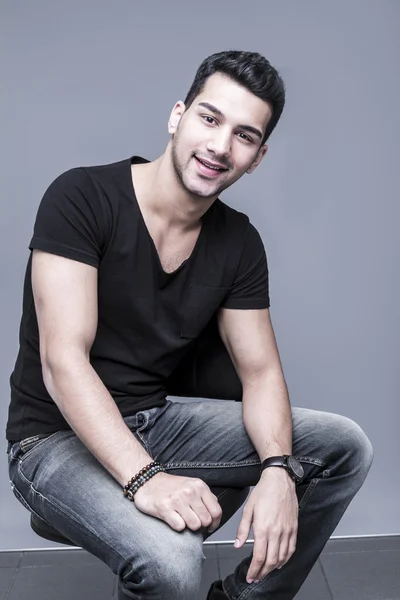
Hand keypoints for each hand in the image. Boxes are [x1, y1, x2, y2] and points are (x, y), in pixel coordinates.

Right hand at [133, 472, 221, 533]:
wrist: (147, 481)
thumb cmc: (170, 486)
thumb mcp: (192, 485)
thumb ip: (205, 497)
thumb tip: (215, 514)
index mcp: (199, 486)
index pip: (216, 511)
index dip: (215, 523)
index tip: (209, 527)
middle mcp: (190, 491)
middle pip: (206, 520)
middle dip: (201, 526)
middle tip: (193, 523)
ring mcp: (177, 500)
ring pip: (194, 525)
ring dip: (189, 527)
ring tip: (182, 519)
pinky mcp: (165, 508)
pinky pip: (180, 527)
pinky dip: (177, 527)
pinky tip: (173, 519)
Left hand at [235, 468, 298, 582]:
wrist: (280, 480)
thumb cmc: (263, 492)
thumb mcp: (248, 509)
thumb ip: (243, 529)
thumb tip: (238, 545)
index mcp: (263, 528)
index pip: (259, 557)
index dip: (254, 570)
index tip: (249, 576)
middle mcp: (277, 532)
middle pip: (271, 561)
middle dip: (263, 573)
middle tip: (255, 577)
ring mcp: (287, 531)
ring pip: (282, 558)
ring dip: (274, 568)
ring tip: (265, 572)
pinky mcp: (294, 528)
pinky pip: (291, 549)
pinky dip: (286, 559)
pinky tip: (280, 562)